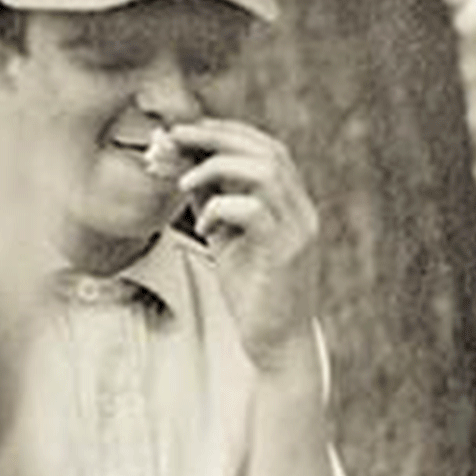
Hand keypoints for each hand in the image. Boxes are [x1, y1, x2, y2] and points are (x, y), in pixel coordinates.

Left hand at [158, 119, 321, 371]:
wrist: (277, 343)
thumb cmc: (253, 293)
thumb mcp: (228, 238)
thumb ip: (214, 202)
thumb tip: (185, 166)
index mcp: (292, 203)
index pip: (267, 147)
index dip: (225, 132)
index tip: (184, 134)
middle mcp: (302, 211)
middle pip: (268, 150)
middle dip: (216, 138)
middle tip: (174, 141)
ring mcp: (298, 230)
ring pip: (265, 172)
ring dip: (216, 168)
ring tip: (184, 183)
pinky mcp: (285, 253)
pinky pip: (254, 211)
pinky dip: (221, 209)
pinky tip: (204, 227)